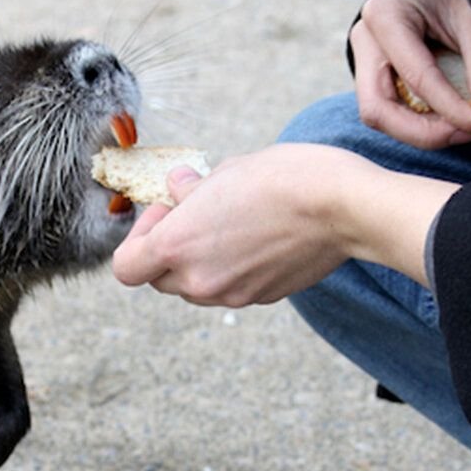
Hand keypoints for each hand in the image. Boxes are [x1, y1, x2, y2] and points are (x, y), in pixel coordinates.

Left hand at [112, 144, 457, 305]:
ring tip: (229, 223)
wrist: (344, 208)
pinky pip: (229, 288)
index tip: (166, 211)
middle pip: (159, 279)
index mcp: (177, 247)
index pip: (126, 267)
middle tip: (195, 214)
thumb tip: (176, 189)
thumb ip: (191, 190)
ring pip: (194, 287)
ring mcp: (231, 295)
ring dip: (199, 261)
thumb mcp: (225, 171)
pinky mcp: (261, 298)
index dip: (139, 237)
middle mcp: (198, 280)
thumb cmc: (283, 179)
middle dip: (168, 249)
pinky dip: (231, 268)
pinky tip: (256, 237)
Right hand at [351, 0, 470, 148]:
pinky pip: (389, 110)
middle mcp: (364, 39)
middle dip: (425, 132)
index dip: (453, 111)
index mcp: (385, 15)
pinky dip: (419, 123)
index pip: (417, 79)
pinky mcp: (373, 72)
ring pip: (380, 116)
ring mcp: (363, 58)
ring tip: (465, 129)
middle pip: (379, 110)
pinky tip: (451, 121)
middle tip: (470, 133)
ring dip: (422, 132)